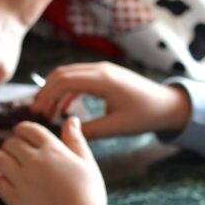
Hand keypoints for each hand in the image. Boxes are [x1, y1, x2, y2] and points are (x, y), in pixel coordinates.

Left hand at [0, 118, 106, 204]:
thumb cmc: (88, 196)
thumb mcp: (87, 163)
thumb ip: (76, 140)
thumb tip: (71, 120)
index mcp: (53, 150)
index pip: (29, 129)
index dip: (22, 130)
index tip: (21, 134)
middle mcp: (34, 161)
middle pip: (11, 142)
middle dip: (10, 144)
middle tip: (12, 151)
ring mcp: (21, 179)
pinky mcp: (13, 197)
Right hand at [30, 62, 191, 138]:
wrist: (168, 104)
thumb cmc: (145, 115)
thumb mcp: (116, 127)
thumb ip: (89, 131)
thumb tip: (65, 134)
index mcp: (103, 80)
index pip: (64, 81)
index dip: (46, 95)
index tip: (37, 112)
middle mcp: (100, 70)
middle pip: (62, 74)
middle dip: (45, 92)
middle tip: (36, 112)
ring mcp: (102, 71)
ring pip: (68, 75)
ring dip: (54, 91)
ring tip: (47, 112)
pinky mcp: (104, 76)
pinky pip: (79, 79)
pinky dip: (66, 92)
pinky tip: (63, 109)